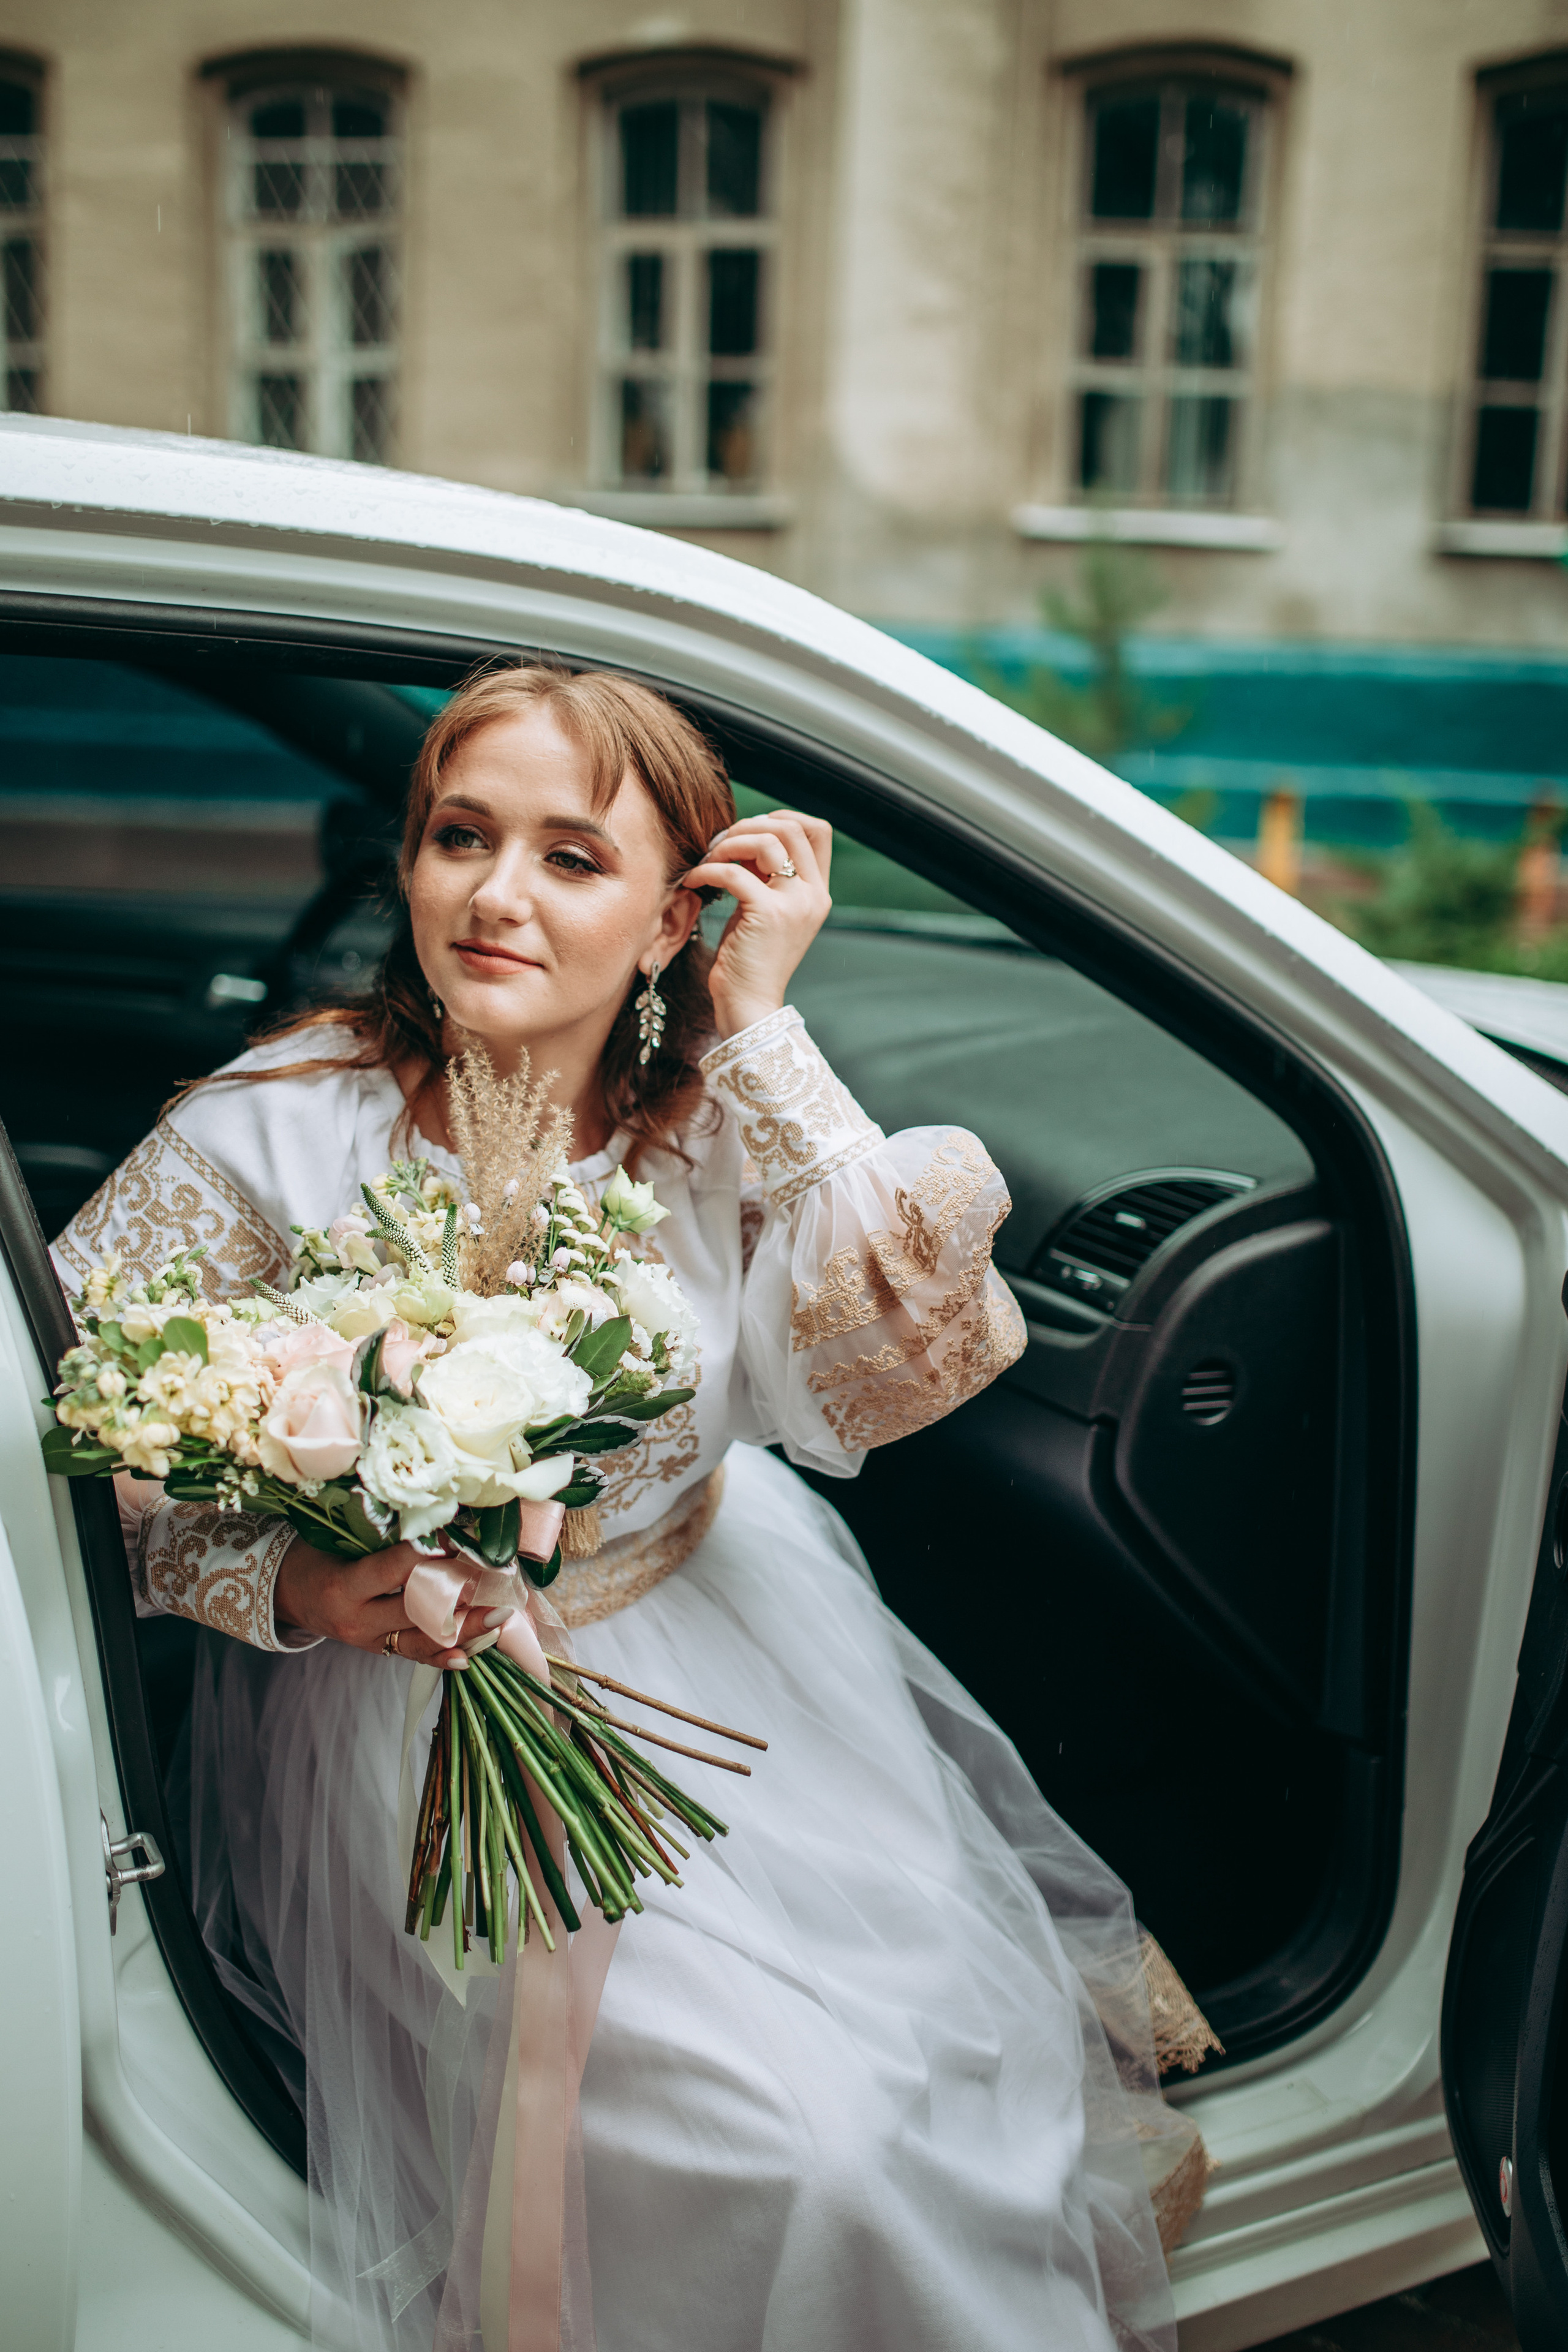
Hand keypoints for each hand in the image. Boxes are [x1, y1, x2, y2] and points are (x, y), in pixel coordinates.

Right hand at [274, 1536, 505, 1666]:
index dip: (431, 1555)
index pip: (395, 1570)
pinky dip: (442, 1656)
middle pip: (415, 1611)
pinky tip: (470, 1655)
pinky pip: (413, 1655)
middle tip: (496, 1582)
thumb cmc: (317, 1555)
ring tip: (499, 1617)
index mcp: (345, 1585)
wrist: (288, 1593)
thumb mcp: (337, 1541)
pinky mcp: (377, 1649)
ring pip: (421, 1640)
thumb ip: (381, 1537)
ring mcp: (367, 1640)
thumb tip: (436, 1521)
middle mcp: (357, 1619)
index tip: (462, 1542)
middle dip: (458, 1597)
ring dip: (464, 1629)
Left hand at [682, 810, 831, 1038]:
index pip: (817, 831)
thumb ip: (765, 876)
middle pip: (793, 827)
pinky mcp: (767, 914)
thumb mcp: (765, 911)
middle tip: (721, 845)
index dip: (781, 818)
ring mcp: (794, 904)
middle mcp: (813, 895)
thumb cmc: (749, 960)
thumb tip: (742, 837)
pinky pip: (734, 872)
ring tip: (708, 860)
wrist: (749, 1005)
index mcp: (818, 893)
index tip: (748, 831)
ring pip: (768, 841)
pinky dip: (708, 869)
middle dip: (750, 826)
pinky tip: (694, 881)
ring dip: (729, 843)